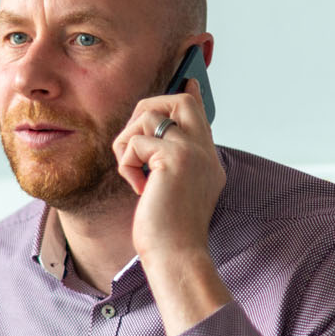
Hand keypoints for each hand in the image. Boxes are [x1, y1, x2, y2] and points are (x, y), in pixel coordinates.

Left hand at [111, 78, 223, 263]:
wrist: (177, 255)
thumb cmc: (168, 231)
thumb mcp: (172, 191)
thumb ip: (169, 164)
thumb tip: (146, 144)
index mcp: (207, 159)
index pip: (199, 114)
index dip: (189, 94)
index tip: (187, 80)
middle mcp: (204, 151)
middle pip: (178, 100)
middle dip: (145, 111)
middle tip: (132, 143)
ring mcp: (192, 151)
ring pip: (149, 116)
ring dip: (128, 142)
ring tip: (133, 173)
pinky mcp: (174, 158)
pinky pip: (135, 142)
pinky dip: (127, 163)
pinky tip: (139, 188)